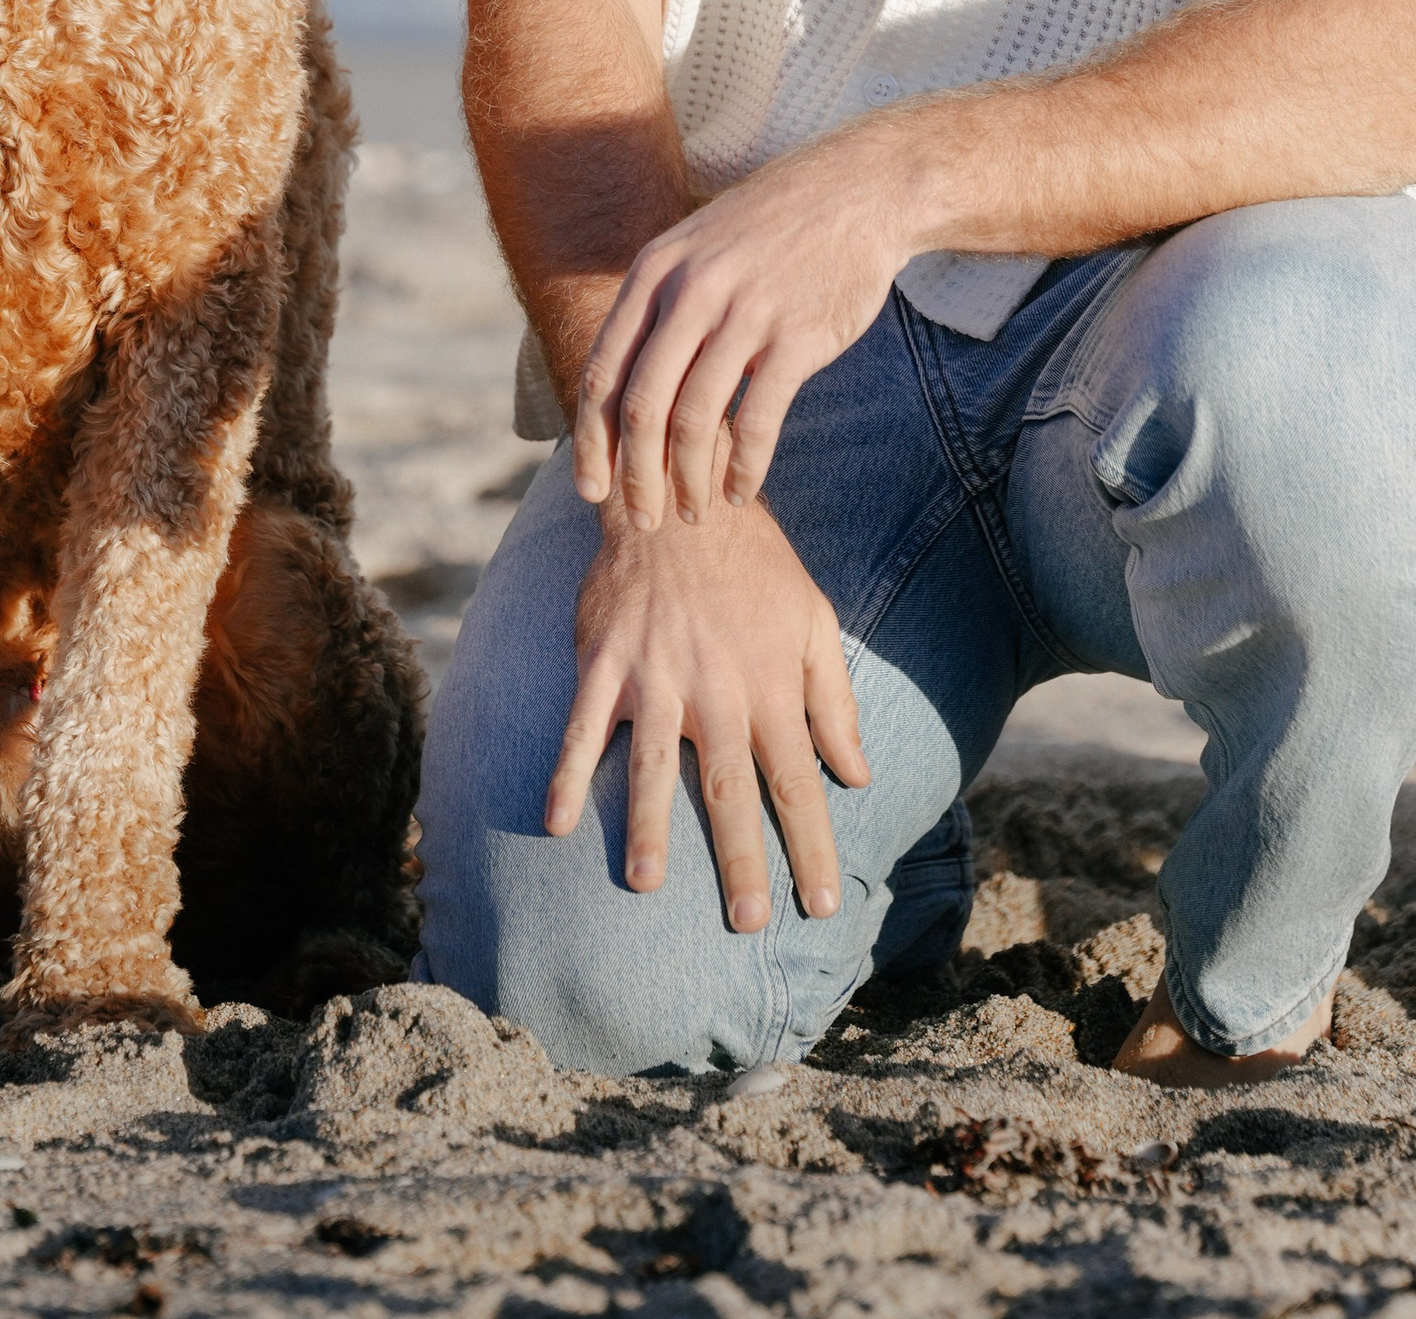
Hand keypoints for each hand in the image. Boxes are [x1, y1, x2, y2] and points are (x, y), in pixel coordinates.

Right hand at [547, 494, 867, 928]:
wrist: (683, 495)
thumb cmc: (756, 566)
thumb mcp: (814, 619)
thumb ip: (834, 700)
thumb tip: (859, 775)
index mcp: (770, 685)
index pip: (799, 782)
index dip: (811, 847)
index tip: (821, 907)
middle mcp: (715, 689)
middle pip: (731, 788)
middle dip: (741, 859)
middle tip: (747, 922)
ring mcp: (655, 676)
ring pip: (654, 764)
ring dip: (648, 826)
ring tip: (646, 885)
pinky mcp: (606, 662)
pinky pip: (584, 725)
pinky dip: (568, 773)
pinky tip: (556, 822)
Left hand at [574, 128, 921, 525]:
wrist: (855, 192)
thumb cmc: (767, 230)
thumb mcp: (694, 247)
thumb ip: (656, 307)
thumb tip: (618, 389)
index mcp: (655, 271)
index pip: (603, 373)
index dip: (592, 442)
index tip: (592, 491)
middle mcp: (691, 291)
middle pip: (642, 407)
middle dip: (635, 476)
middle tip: (644, 520)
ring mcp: (745, 314)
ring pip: (695, 422)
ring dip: (688, 482)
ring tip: (693, 513)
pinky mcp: (797, 338)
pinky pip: (757, 422)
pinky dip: (743, 468)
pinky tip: (740, 491)